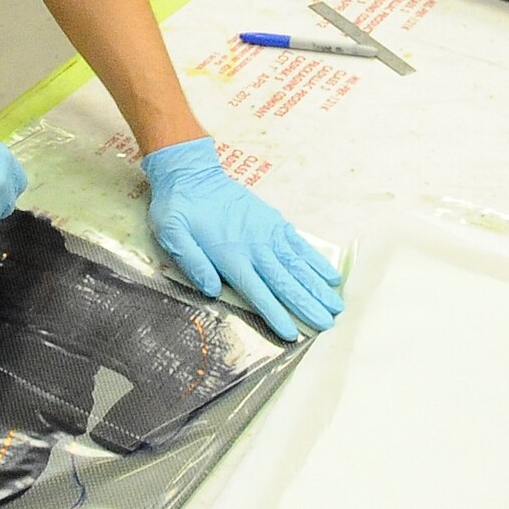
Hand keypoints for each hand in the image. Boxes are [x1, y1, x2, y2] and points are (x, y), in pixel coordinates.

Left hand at [141, 137, 342, 340]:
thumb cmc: (179, 209)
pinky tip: (331, 276)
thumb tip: (211, 290)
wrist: (193, 175)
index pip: (258, 292)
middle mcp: (255, 247)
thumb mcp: (172, 234)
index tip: (293, 333)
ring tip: (336, 305)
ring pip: (298, 266)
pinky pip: (300, 245)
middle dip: (307, 305)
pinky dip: (316, 261)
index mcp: (230, 256)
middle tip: (328, 325)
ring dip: (318, 287)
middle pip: (285, 282)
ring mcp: (268, 233)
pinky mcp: (275, 222)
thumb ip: (193, 262)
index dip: (276, 314)